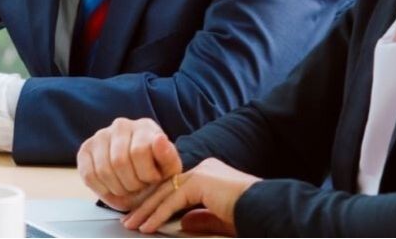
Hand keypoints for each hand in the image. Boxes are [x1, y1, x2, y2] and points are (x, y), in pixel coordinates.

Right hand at [77, 118, 181, 211]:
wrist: (139, 178)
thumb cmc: (155, 172)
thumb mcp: (168, 169)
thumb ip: (168, 156)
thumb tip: (159, 139)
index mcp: (144, 126)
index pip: (139, 151)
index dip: (147, 174)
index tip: (153, 179)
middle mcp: (121, 125)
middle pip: (119, 162)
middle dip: (131, 184)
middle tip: (139, 186)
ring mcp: (100, 136)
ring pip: (103, 170)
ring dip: (117, 188)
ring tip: (128, 187)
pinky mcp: (85, 150)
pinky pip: (89, 175)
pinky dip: (102, 189)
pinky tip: (113, 188)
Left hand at [122, 157, 259, 235]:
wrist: (265, 209)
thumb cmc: (249, 216)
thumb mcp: (219, 219)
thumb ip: (201, 218)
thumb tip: (184, 222)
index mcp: (209, 176)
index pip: (176, 188)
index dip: (158, 203)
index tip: (144, 217)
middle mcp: (204, 169)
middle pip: (167, 188)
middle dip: (147, 206)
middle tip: (130, 220)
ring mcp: (203, 172)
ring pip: (166, 192)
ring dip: (147, 210)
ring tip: (133, 224)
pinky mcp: (202, 180)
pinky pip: (173, 200)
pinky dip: (158, 215)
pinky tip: (148, 226)